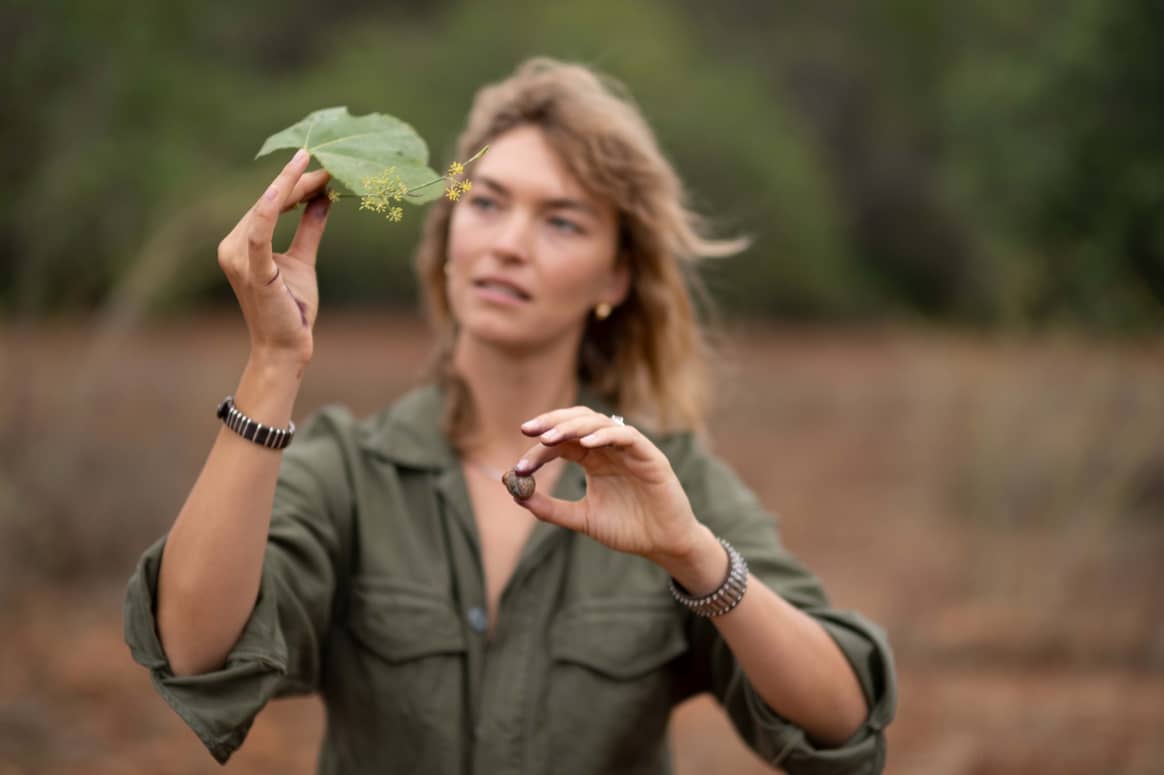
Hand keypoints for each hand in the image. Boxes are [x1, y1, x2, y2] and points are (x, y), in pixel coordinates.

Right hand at [216, 149, 330, 368]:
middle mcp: (231, 247)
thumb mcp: (303, 260)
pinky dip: (272, 209)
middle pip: (267, 203)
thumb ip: (309, 229)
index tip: (320, 168)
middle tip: (327, 165)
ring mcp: (238, 259)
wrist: (286, 347)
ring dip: (293, 188)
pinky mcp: (254, 271)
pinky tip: (285, 188)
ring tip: (319, 171)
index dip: (294, 184)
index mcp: (240, 244)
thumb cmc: (292, 308)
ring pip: (266, 211)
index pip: (268, 205)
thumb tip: (323, 198)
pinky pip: (260, 233)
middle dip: (298, 182)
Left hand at [512, 407, 707, 565]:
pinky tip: (586, 443)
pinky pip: (626, 436)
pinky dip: (605, 435)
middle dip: (551, 422)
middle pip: (578, 421)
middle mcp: (610, 449)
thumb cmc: (627, 529)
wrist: (663, 545)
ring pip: (599, 423)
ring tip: (550, 437)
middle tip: (528, 430)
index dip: (540, 447)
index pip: (563, 442)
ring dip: (572, 426)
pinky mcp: (650, 456)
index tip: (518, 464)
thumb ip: (551, 509)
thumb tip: (517, 495)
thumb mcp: (582, 519)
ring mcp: (630, 449)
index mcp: (594, 459)